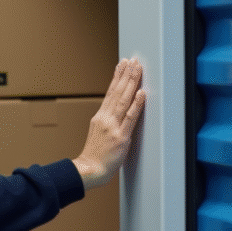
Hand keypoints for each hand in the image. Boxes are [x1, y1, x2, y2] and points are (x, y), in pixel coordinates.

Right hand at [73, 58, 145, 189]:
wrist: (89, 169)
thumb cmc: (95, 156)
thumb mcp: (98, 133)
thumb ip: (106, 121)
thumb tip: (115, 110)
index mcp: (100, 117)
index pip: (110, 92)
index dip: (117, 77)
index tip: (122, 64)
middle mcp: (105, 118)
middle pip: (117, 92)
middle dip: (125, 74)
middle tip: (132, 60)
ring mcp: (113, 127)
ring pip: (123, 100)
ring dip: (131, 83)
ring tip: (137, 69)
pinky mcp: (121, 137)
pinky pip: (130, 117)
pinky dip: (136, 104)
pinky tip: (141, 93)